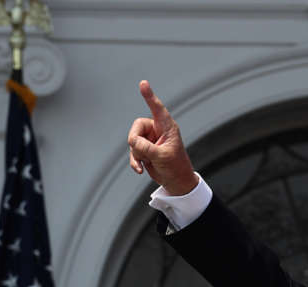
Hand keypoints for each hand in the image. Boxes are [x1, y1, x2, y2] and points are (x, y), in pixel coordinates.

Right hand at [127, 80, 197, 195]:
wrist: (175, 182)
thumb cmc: (175, 167)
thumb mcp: (162, 156)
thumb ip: (146, 148)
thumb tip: (132, 142)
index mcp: (167, 127)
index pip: (157, 108)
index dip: (149, 96)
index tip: (143, 83)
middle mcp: (157, 130)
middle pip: (137, 127)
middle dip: (136, 141)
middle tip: (143, 152)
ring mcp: (149, 140)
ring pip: (132, 141)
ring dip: (137, 154)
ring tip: (147, 162)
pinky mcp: (144, 150)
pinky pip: (132, 151)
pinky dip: (134, 161)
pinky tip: (140, 169)